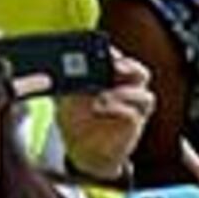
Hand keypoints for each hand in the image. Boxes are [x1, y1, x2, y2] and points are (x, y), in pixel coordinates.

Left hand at [49, 53, 152, 180]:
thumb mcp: (64, 95)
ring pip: (144, 96)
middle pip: (140, 73)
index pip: (119, 59)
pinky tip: (100, 108)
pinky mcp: (132, 126)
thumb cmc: (75, 117)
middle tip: (115, 66)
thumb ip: (66, 82)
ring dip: (123, 93)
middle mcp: (126, 90)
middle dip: (129, 67)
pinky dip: (116, 109)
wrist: (80, 147)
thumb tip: (54, 70)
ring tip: (101, 95)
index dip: (113, 53)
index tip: (104, 50)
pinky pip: (132, 114)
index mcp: (111, 77)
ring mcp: (132, 109)